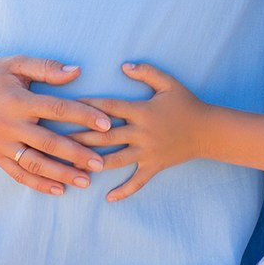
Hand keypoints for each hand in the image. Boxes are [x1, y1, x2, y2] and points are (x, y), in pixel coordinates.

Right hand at [0, 53, 113, 195]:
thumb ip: (46, 68)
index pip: (56, 108)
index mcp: (17, 100)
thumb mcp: (16, 63)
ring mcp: (0, 143)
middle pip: (48, 143)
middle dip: (76, 154)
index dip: (82, 115)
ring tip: (86, 181)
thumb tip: (77, 72)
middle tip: (101, 162)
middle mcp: (9, 125)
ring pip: (34, 164)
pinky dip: (38, 184)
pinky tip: (59, 190)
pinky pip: (18, 174)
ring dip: (61, 174)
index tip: (107, 123)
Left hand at [72, 62, 206, 202]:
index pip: (109, 107)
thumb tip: (123, 66)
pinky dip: (124, 191)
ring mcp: (147, 152)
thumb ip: (146, 72)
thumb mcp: (169, 83)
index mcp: (142, 110)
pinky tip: (107, 198)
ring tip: (71, 167)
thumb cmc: (187, 103)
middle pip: (105, 136)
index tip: (65, 107)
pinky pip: (137, 181)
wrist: (208, 130)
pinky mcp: (154, 166)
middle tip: (55, 140)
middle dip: (79, 138)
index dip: (87, 107)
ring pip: (115, 160)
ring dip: (93, 163)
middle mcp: (142, 132)